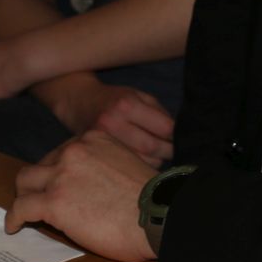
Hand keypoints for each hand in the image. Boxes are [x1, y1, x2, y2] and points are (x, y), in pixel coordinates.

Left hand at [6, 130, 156, 261]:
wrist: (157, 215)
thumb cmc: (151, 197)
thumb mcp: (129, 162)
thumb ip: (107, 163)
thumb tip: (97, 182)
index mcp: (95, 138)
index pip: (63, 151)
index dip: (58, 170)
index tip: (60, 184)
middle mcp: (74, 150)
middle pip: (41, 164)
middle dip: (40, 182)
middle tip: (43, 198)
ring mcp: (61, 175)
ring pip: (24, 181)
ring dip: (25, 196)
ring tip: (26, 211)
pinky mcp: (53, 202)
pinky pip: (21, 208)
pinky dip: (15, 218)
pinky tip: (16, 226)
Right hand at [34, 73, 175, 166]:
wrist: (79, 102)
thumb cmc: (114, 98)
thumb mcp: (139, 96)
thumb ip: (159, 113)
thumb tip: (177, 134)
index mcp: (127, 105)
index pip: (162, 127)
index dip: (176, 136)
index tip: (182, 138)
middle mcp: (113, 123)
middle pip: (151, 147)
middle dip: (168, 151)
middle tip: (174, 150)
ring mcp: (102, 141)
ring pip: (140, 160)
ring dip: (155, 160)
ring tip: (158, 154)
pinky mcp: (96, 153)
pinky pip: (125, 165)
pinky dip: (139, 165)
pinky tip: (143, 159)